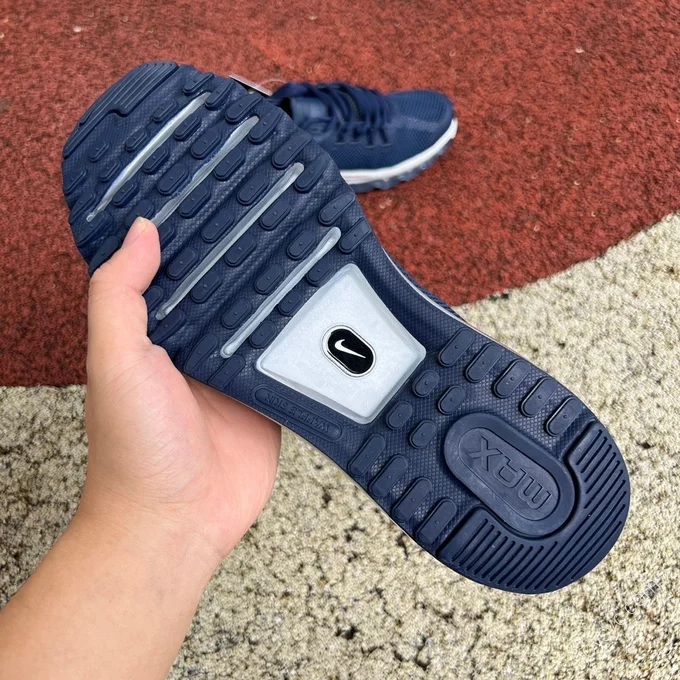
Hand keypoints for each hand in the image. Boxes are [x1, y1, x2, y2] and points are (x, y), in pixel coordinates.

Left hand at [82, 217, 280, 568]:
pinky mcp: (272, 397)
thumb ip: (121, 296)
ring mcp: (239, 372)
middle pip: (232, 289)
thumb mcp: (116, 362)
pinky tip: (330, 309)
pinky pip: (295, 359)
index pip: (181, 268)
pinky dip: (311, 338)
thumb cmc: (136, 450)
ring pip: (268, 319)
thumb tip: (141, 232)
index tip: (218, 190)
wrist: (176, 523)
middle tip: (280, 207)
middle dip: (253, 255)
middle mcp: (201, 346)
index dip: (197, 232)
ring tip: (314, 245)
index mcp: (160, 331)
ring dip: (287, 293)